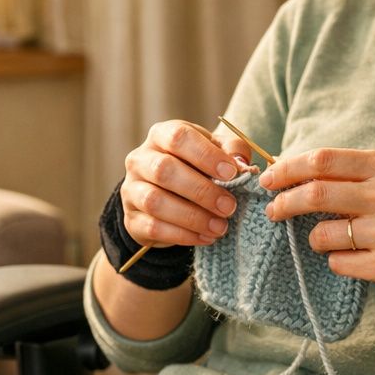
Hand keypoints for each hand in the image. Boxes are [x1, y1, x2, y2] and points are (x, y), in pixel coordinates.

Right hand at [121, 120, 255, 247]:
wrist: (167, 198)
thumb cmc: (196, 168)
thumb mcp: (216, 152)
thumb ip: (232, 151)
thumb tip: (242, 165)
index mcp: (161, 135)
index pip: (178, 137)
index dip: (205, 155)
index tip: (231, 173)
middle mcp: (140, 159)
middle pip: (164, 170)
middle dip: (201, 191)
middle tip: (229, 207)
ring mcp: (131, 189)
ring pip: (155, 201)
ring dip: (192, 217)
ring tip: (220, 227)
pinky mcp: (131, 218)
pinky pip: (153, 227)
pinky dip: (182, 235)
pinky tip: (205, 238)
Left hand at [259, 148, 374, 289]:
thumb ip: (342, 170)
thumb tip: (285, 170)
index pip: (323, 161)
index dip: (288, 169)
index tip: (269, 179)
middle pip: (315, 195)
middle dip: (284, 203)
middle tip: (273, 210)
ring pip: (322, 235)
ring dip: (313, 237)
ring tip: (327, 237)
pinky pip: (336, 262)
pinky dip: (334, 259)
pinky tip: (352, 255)